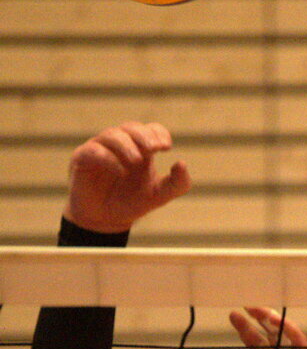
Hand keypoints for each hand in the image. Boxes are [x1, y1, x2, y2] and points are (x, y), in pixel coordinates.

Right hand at [65, 122, 190, 233]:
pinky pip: (94, 151)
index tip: (165, 147)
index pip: (150, 129)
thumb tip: (182, 163)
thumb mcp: (159, 196)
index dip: (158, 133)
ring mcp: (100, 148)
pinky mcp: (82, 158)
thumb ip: (176, 184)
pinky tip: (121, 171)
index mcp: (140, 148)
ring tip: (137, 161)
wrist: (105, 221)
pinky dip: (108, 158)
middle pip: (131, 127)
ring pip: (112, 135)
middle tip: (153, 148)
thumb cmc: (131, 203)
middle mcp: (120, 144)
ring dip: (126, 145)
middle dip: (143, 136)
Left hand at [210, 309, 306, 348]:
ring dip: (272, 322)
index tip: (234, 316)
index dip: (246, 332)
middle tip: (244, 306)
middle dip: (256, 322)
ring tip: (257, 308)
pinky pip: (299, 344)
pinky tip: (275, 320)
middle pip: (268, 340)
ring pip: (284, 338)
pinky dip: (290, 330)